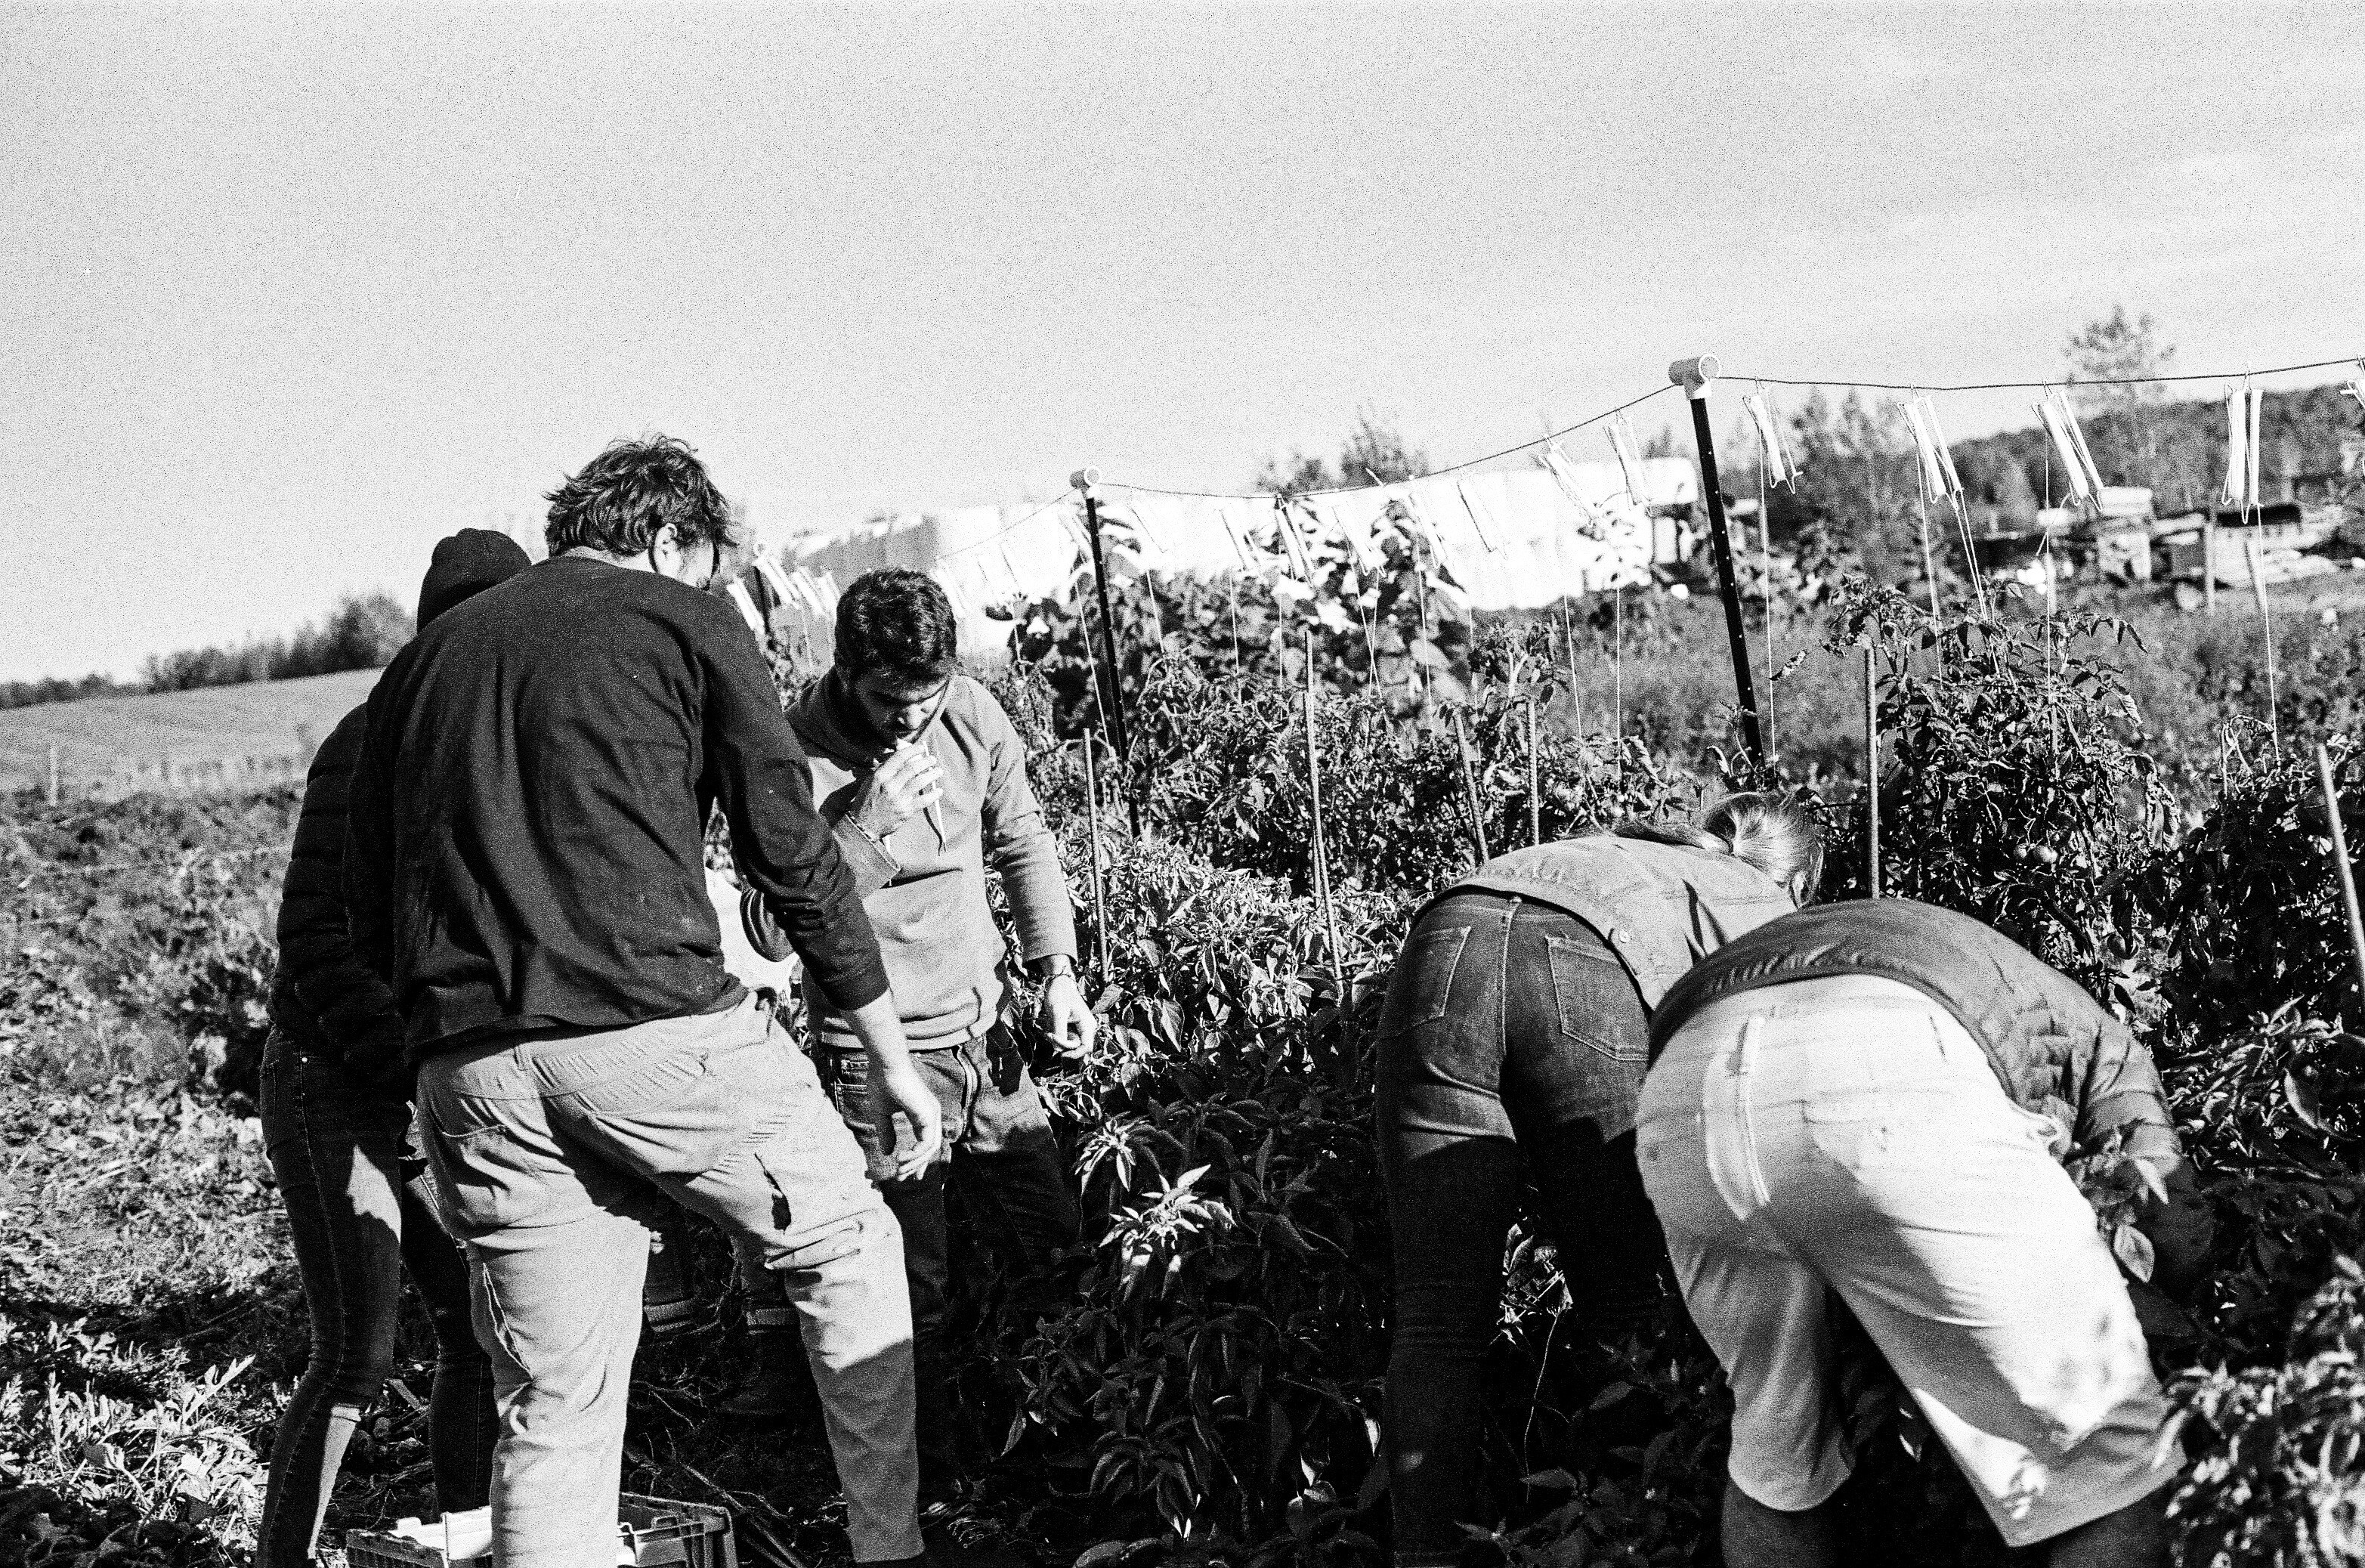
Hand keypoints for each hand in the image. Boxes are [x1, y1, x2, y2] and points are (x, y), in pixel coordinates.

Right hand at [854, 742, 944, 839]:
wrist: (863, 826)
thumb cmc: (866, 802)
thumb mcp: (871, 782)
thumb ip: (885, 770)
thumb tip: (900, 757)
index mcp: (880, 776)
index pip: (899, 757)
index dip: (912, 750)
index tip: (921, 748)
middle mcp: (890, 785)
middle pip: (912, 768)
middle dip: (926, 761)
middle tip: (932, 759)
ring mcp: (898, 799)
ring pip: (920, 782)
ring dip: (932, 775)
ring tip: (938, 771)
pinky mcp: (905, 811)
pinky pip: (923, 800)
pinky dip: (933, 795)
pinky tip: (939, 791)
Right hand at [868, 1055, 942, 1180]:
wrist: (884, 1065)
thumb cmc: (882, 1083)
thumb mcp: (882, 1114)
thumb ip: (886, 1132)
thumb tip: (888, 1152)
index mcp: (922, 1112)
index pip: (926, 1142)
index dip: (917, 1159)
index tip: (906, 1174)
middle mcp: (931, 1114)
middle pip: (930, 1148)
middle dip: (916, 1166)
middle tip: (901, 1178)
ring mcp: (932, 1114)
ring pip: (929, 1149)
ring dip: (914, 1163)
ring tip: (899, 1171)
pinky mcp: (928, 1115)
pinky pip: (926, 1144)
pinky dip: (914, 1156)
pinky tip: (900, 1159)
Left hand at [1040, 969, 1097, 1057]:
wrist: (1058, 983)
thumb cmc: (1060, 995)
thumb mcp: (1058, 1013)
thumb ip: (1059, 1031)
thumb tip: (1058, 1050)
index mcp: (1087, 1025)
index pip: (1086, 1048)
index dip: (1074, 1054)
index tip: (1060, 1053)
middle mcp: (1086, 1029)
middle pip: (1075, 1048)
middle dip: (1061, 1043)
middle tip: (1048, 1034)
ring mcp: (1079, 1029)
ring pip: (1068, 1044)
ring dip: (1056, 1039)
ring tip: (1048, 1027)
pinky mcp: (1072, 1029)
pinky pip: (1064, 1038)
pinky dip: (1055, 1035)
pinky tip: (1050, 1026)